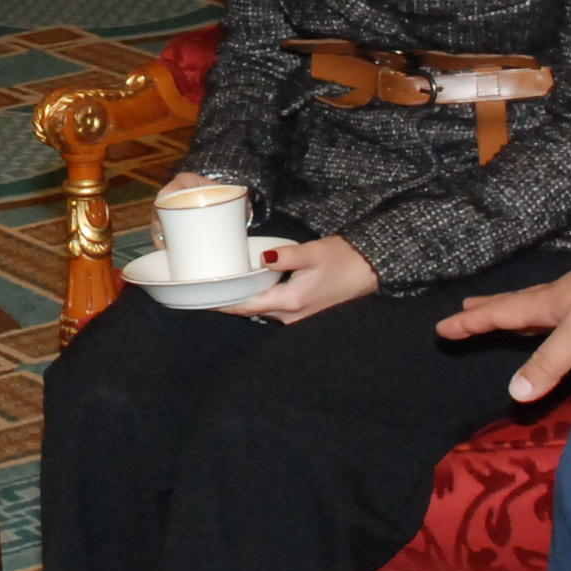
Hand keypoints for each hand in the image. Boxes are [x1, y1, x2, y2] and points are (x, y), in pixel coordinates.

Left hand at [215, 233, 376, 321]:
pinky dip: (258, 300)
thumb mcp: (314, 253)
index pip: (247, 306)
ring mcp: (298, 317)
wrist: (369, 270)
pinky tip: (250, 288)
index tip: (202, 298)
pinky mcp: (303, 312)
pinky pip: (272, 309)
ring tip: (222, 288)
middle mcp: (291, 316)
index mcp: (290, 302)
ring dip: (243, 302)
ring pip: (261, 311)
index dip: (222, 303)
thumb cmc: (343, 260)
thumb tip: (263, 258)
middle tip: (206, 289)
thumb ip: (287, 256)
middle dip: (228, 302)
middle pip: (250, 311)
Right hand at [443, 219, 570, 397]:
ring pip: (546, 312)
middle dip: (491, 310)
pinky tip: (566, 333)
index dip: (472, 323)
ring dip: (523, 317)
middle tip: (467, 309)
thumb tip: (513, 394)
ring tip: (510, 318)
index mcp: (549, 301)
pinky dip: (557, 330)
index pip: (501, 313)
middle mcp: (564, 300)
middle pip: (518, 305)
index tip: (442, 328)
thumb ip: (548, 363)